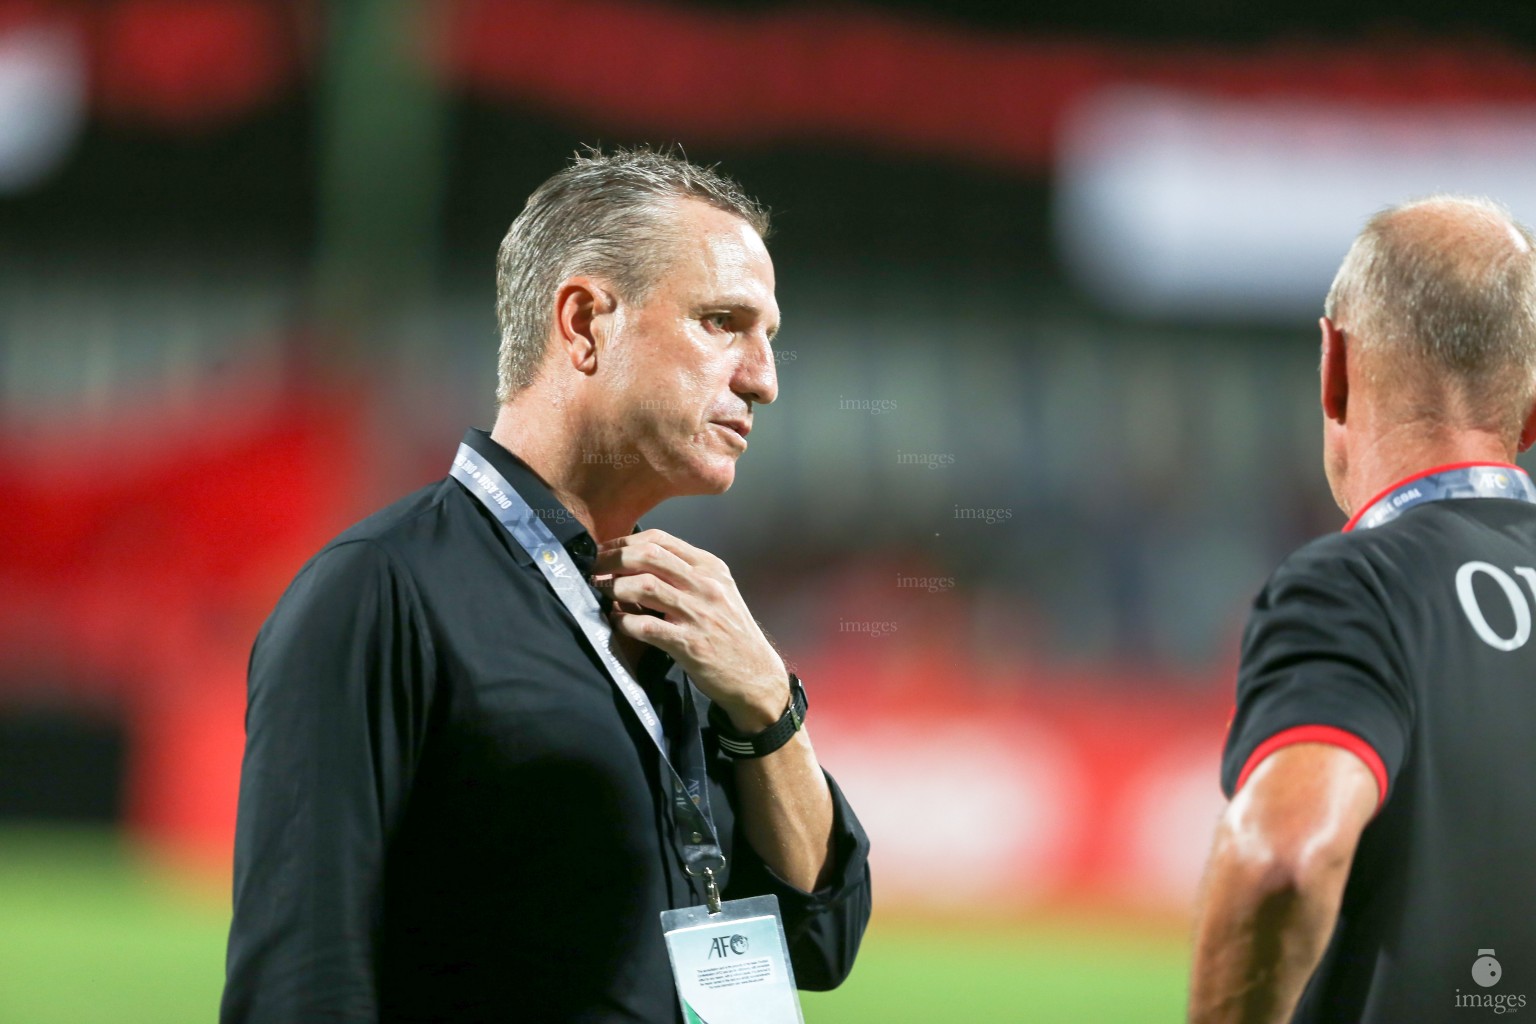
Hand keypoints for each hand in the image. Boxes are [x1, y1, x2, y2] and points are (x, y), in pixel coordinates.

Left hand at [593, 529, 787, 730]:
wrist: (755, 675)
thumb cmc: (730, 632)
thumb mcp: (717, 592)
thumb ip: (685, 574)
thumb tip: (637, 562)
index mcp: (710, 568)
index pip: (660, 540)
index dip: (624, 542)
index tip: (605, 552)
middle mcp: (706, 586)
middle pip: (648, 556)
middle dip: (612, 559)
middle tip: (594, 570)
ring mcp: (698, 615)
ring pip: (644, 586)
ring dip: (615, 588)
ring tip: (603, 595)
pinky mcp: (689, 645)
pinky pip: (646, 626)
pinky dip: (624, 622)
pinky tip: (618, 622)